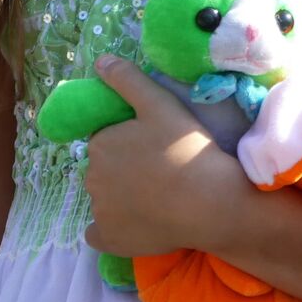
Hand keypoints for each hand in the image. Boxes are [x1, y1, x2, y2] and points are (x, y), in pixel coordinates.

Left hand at [83, 55, 249, 256]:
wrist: (210, 201)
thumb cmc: (187, 148)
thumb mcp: (161, 104)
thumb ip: (129, 80)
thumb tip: (100, 61)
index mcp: (101, 144)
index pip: (108, 138)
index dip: (131, 139)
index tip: (156, 143)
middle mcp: (91, 178)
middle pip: (105, 167)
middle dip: (124, 166)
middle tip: (162, 167)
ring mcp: (99, 212)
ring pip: (106, 198)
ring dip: (123, 195)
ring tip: (160, 194)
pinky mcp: (110, 240)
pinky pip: (101, 233)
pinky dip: (113, 228)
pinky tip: (137, 221)